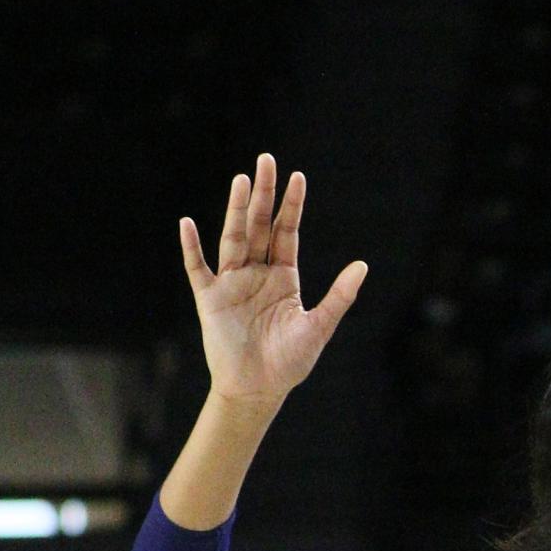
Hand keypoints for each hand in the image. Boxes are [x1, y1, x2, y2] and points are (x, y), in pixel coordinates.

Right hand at [181, 154, 367, 406]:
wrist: (258, 390)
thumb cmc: (289, 362)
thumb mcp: (318, 327)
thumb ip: (339, 296)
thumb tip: (363, 266)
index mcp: (284, 277)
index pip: (287, 233)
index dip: (292, 206)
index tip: (298, 176)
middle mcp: (257, 274)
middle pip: (260, 226)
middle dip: (264, 195)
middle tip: (266, 160)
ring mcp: (232, 283)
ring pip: (233, 239)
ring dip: (236, 211)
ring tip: (241, 181)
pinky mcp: (210, 299)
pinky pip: (198, 268)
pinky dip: (192, 247)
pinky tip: (187, 224)